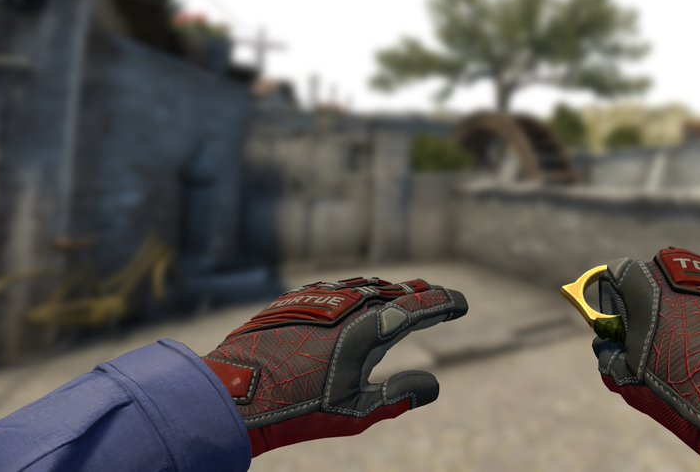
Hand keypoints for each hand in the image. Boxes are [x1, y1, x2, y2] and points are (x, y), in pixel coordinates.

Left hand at [203, 277, 467, 456]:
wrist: (237, 390)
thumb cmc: (300, 407)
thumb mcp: (356, 412)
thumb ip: (398, 397)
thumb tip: (433, 386)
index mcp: (372, 328)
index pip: (420, 307)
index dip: (444, 302)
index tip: (462, 303)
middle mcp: (350, 304)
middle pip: (395, 290)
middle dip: (419, 292)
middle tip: (436, 297)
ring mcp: (321, 297)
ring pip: (365, 286)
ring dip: (388, 289)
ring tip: (401, 294)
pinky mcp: (296, 300)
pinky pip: (336, 288)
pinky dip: (355, 291)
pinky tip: (354, 298)